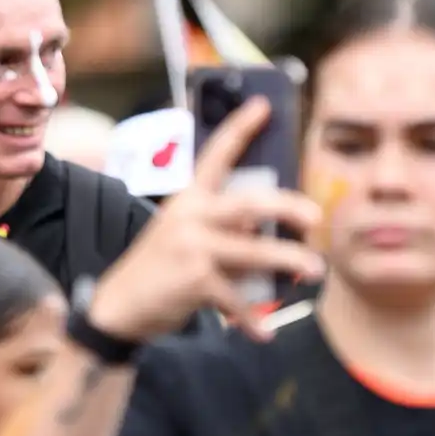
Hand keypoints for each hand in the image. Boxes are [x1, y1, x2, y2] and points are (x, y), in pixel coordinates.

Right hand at [86, 97, 325, 342]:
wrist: (120, 304)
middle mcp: (190, 217)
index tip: (263, 104)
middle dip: (289, 207)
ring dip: (290, 262)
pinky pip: (238, 299)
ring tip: (314, 271)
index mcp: (188, 199)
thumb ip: (221, 226)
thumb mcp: (183, 233)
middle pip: (249, 203)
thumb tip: (271, 230)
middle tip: (315, 217)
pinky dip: (254, 319)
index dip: (240, 127)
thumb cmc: (160, 266)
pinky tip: (265, 331)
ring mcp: (192, 248)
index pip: (216, 154)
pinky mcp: (195, 281)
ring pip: (256, 252)